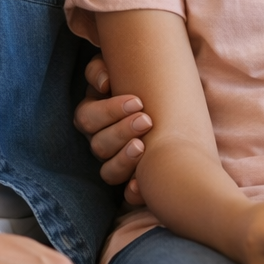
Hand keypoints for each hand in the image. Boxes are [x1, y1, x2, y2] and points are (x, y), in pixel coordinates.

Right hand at [73, 56, 150, 204]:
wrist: (176, 112)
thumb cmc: (147, 84)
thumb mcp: (129, 70)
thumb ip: (108, 68)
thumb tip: (104, 82)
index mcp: (95, 113)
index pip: (87, 116)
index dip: (108, 110)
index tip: (137, 101)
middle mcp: (101, 140)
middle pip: (97, 143)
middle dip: (120, 131)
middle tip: (146, 119)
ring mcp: (114, 162)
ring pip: (107, 170)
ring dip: (124, 159)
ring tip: (144, 146)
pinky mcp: (131, 180)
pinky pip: (125, 194)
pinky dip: (133, 191)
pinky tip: (141, 183)